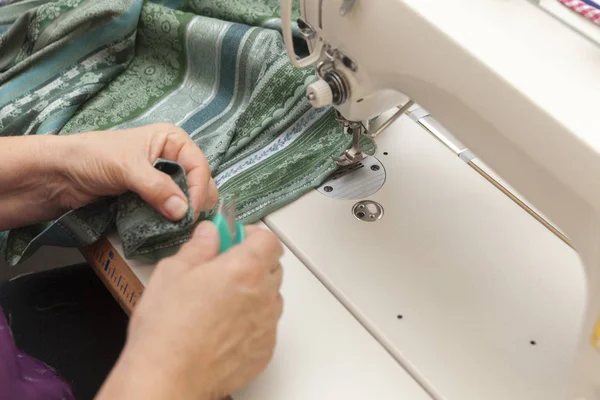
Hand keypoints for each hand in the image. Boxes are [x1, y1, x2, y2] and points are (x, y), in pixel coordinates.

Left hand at [59, 123, 216, 220]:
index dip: (198, 188)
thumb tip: (183, 211)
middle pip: (199, 183)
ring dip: (184, 214)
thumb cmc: (93, 157)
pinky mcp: (153, 197)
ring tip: (176, 228)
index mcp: (172, 141)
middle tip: (185, 223)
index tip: (191, 212)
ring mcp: (163, 179)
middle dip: (194, 203)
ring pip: (188, 199)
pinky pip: (172, 210)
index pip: (199, 166)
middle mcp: (172, 158)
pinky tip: (167, 228)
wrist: (60, 174)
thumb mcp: (128, 168)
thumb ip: (157, 188)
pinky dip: (172, 220)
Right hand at [97, 223, 283, 399]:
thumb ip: (198, 246)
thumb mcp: (172, 272)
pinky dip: (251, 322)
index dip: (252, 236)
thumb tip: (210, 233)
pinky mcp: (264, 351)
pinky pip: (265, 327)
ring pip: (270, 298)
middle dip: (253, 262)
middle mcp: (264, 295)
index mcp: (245, 268)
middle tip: (223, 268)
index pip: (269, 240)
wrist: (168, 377)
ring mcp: (267, 325)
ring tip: (221, 302)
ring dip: (254, 293)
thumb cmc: (168, 328)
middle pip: (273, 267)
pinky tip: (223, 328)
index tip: (234, 239)